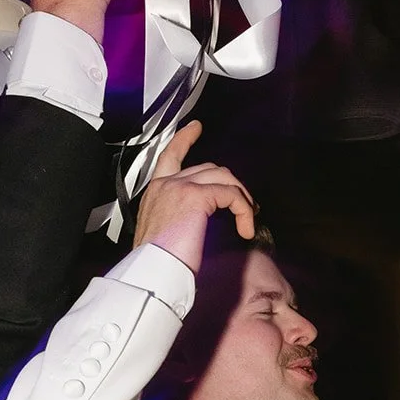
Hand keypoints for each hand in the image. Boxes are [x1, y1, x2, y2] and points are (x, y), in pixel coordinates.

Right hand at [132, 121, 255, 270]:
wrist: (152, 271)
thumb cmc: (157, 262)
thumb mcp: (166, 232)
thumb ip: (180, 216)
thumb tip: (202, 219)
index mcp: (156, 191)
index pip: (170, 155)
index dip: (184, 138)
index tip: (195, 128)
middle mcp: (166, 183)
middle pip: (209, 168)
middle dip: (231, 184)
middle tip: (246, 205)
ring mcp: (181, 186)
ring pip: (223, 177)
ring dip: (241, 198)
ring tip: (247, 220)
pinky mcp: (197, 196)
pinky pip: (232, 195)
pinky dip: (244, 211)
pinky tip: (245, 230)